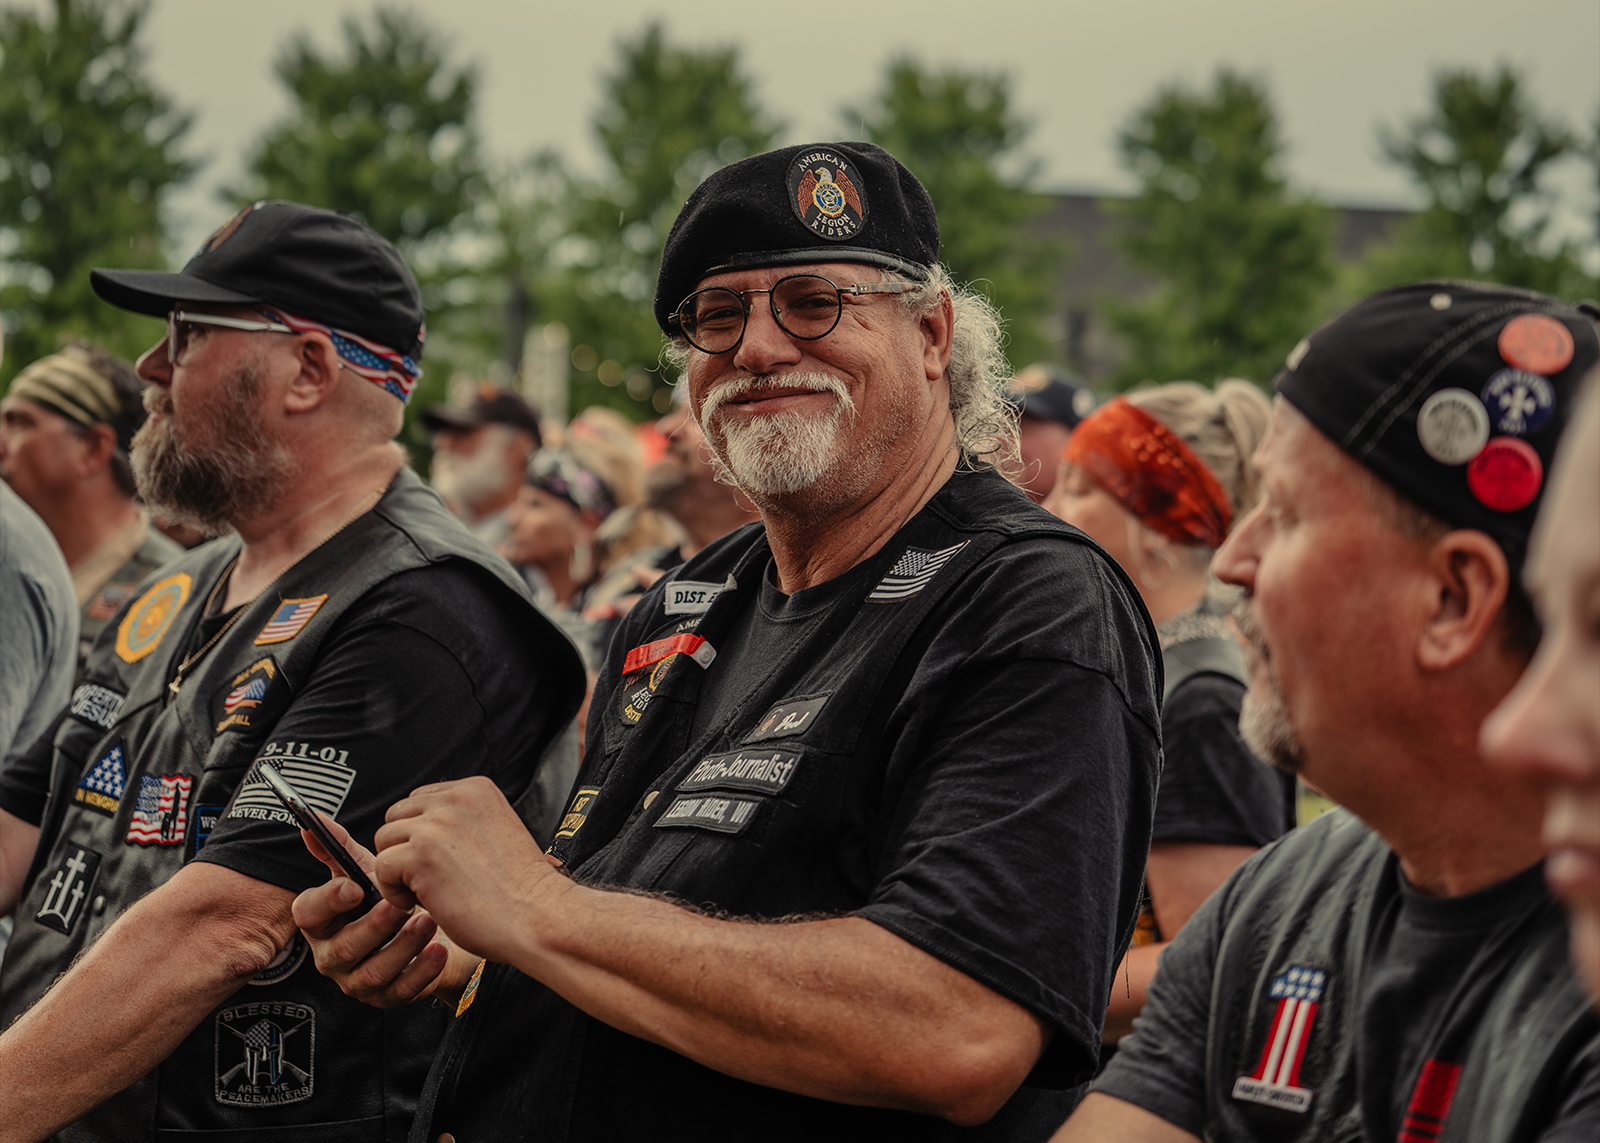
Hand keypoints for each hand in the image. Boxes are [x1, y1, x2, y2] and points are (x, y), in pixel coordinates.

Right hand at [292, 813, 454, 1007]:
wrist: (427, 929)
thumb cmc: (387, 897)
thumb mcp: (365, 870)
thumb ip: (338, 848)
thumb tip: (310, 822)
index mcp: (322, 922)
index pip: (307, 914)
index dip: (327, 900)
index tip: (354, 886)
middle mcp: (333, 954)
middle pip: (344, 947)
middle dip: (373, 926)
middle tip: (400, 905)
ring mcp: (358, 980)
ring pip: (373, 972)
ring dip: (402, 947)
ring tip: (427, 922)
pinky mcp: (386, 997)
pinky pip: (400, 991)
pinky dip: (421, 972)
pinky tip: (439, 950)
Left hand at [373, 776, 562, 962]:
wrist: (538, 917)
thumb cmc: (520, 889)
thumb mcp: (495, 832)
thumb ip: (461, 822)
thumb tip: (418, 831)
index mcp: (476, 788)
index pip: (421, 800)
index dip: (422, 835)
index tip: (441, 862)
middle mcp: (456, 798)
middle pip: (397, 816)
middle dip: (405, 849)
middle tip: (431, 879)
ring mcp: (437, 824)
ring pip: (384, 840)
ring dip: (398, 870)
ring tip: (428, 891)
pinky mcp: (420, 855)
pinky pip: (381, 867)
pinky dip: (393, 892)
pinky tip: (422, 903)